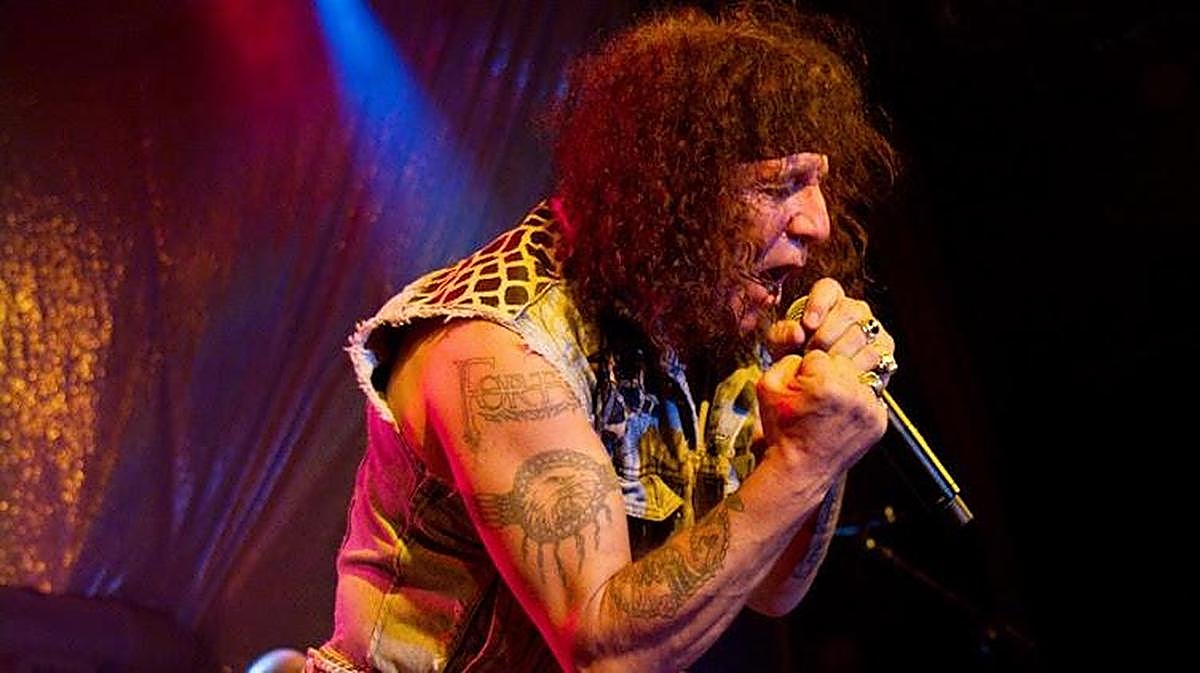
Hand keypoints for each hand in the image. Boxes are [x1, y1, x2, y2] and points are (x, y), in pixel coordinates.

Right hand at [757, 278, 893, 477]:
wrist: (800, 470)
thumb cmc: (782, 429)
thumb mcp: (767, 387)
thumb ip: (786, 358)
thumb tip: (807, 352)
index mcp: (824, 382)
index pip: (819, 353)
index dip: (807, 368)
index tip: (802, 387)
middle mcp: (852, 393)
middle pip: (844, 360)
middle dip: (829, 372)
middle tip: (816, 396)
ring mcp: (869, 409)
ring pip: (860, 376)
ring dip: (846, 384)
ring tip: (831, 403)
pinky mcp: (879, 421)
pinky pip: (870, 396)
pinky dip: (857, 402)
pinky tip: (841, 415)